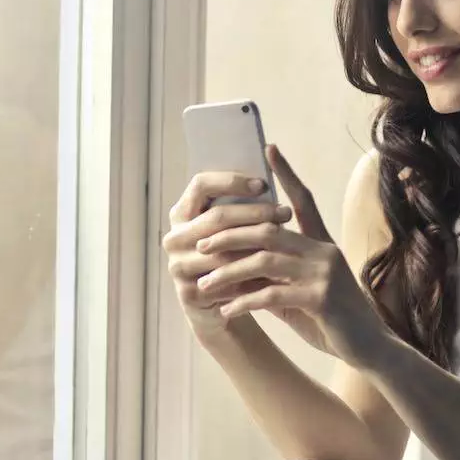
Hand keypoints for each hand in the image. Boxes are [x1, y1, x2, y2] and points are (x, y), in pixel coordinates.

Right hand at [162, 169, 295, 340]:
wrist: (221, 305)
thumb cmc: (233, 256)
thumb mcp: (234, 227)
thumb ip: (241, 199)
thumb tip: (270, 154)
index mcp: (181, 213)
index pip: (201, 185)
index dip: (232, 181)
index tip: (264, 185)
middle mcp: (174, 237)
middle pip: (216, 217)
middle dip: (255, 213)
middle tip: (285, 212)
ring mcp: (177, 266)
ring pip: (223, 249)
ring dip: (257, 244)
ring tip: (286, 239)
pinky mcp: (188, 293)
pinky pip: (225, 280)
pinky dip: (250, 274)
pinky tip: (275, 270)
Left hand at [190, 144, 391, 366]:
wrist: (369, 349)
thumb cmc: (334, 321)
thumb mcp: (301, 295)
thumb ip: (274, 278)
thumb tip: (237, 271)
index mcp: (322, 244)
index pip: (303, 199)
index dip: (286, 172)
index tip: (268, 148)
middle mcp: (324, 251)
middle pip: (268, 229)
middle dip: (230, 234)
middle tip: (201, 244)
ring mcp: (324, 273)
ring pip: (265, 261)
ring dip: (229, 272)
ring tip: (204, 284)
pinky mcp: (321, 298)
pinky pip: (272, 294)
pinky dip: (244, 302)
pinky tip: (226, 311)